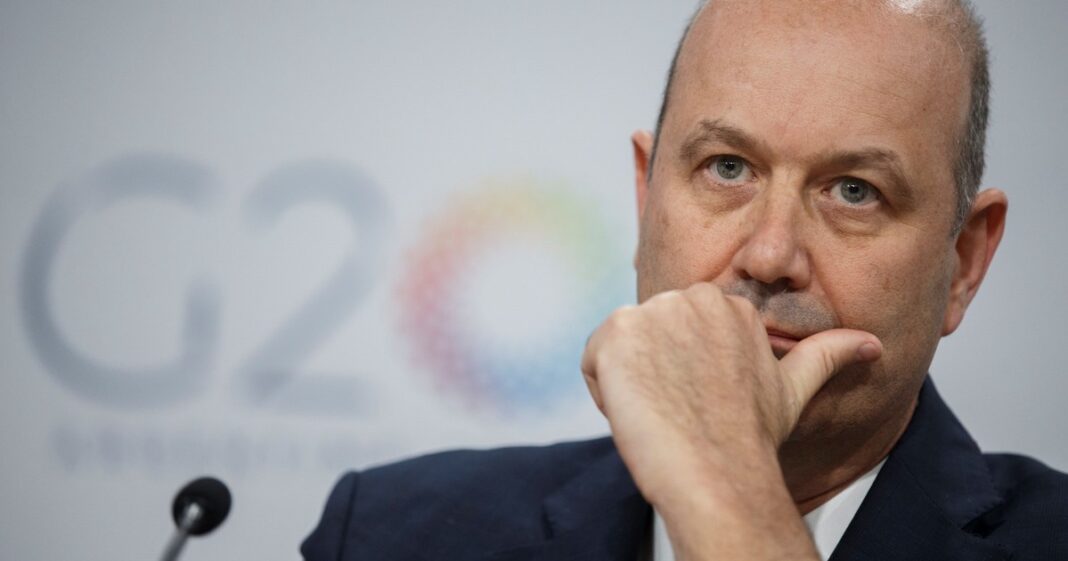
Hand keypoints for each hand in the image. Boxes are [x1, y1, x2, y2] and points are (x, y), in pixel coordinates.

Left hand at [580, 282, 880, 559]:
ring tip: (663, 412)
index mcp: (727, 304)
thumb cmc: (751, 436)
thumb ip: (827, 355)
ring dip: (629, 383)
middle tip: (681, 410)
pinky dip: (604, 391)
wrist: (718, 470)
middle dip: (652, 374)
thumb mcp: (793, 387)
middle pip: (644, 337)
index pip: (675, 331)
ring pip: (617, 349)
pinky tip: (638, 411)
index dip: (680, 373)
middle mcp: (690, 297)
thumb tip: (873, 345)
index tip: (699, 401)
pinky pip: (592, 363)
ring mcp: (652, 312)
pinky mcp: (616, 332)